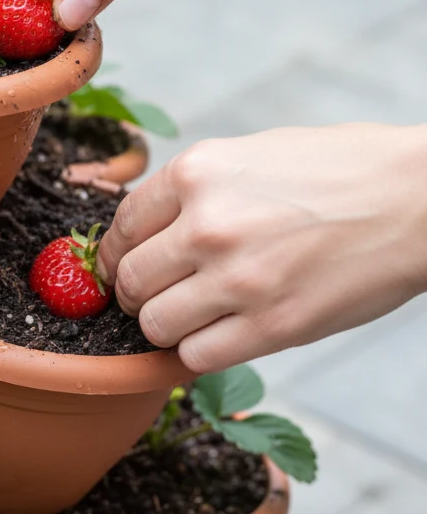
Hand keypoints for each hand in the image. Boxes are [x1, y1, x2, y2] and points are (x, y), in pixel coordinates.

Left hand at [97, 124, 426, 372]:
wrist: (418, 199)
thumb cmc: (342, 171)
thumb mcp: (254, 154)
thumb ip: (198, 190)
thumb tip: (150, 227)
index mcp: (197, 172)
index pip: (120, 226)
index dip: (116, 255)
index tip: (124, 268)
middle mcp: (207, 224)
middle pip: (130, 279)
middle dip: (136, 294)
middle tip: (158, 298)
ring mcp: (238, 278)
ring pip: (155, 325)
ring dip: (167, 327)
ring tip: (194, 318)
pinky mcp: (273, 326)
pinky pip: (197, 358)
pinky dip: (200, 354)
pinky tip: (223, 336)